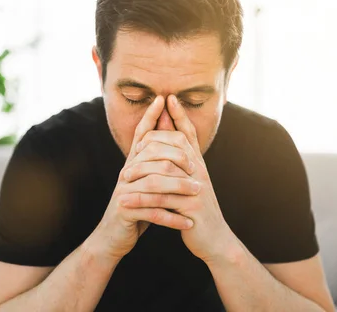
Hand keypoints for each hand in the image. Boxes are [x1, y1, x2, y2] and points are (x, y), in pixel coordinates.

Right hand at [90, 95, 197, 261]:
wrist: (113, 237)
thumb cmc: (136, 207)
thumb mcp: (146, 182)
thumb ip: (156, 161)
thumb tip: (167, 134)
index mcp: (133, 164)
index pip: (141, 135)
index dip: (150, 116)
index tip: (162, 98)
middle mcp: (126, 173)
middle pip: (153, 157)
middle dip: (178, 159)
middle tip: (198, 168)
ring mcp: (124, 191)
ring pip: (155, 184)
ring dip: (179, 189)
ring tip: (198, 194)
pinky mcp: (125, 210)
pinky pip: (152, 211)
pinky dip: (172, 217)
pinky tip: (188, 222)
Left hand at [120, 94, 235, 262]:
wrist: (214, 238)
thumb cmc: (196, 207)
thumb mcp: (190, 181)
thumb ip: (181, 159)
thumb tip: (170, 138)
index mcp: (198, 164)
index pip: (188, 134)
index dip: (179, 115)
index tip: (167, 97)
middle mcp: (199, 172)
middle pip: (176, 146)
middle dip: (153, 141)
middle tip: (133, 147)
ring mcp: (196, 189)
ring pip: (166, 171)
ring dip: (142, 172)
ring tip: (122, 177)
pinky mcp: (190, 208)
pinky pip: (162, 199)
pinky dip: (141, 199)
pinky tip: (125, 200)